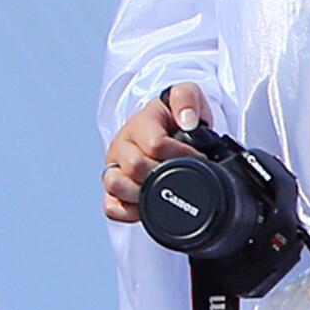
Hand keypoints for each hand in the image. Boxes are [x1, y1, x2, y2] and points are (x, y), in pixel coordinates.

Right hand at [103, 82, 207, 223]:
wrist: (173, 132)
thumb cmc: (178, 117)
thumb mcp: (188, 97)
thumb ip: (187, 98)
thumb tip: (187, 121)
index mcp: (140, 123)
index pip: (155, 143)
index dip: (181, 154)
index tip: (199, 157)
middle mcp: (123, 145)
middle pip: (134, 166)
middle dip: (163, 173)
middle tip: (183, 173)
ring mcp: (115, 168)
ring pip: (114, 184)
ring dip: (142, 192)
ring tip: (164, 189)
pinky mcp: (113, 190)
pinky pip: (110, 207)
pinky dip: (128, 211)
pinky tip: (147, 206)